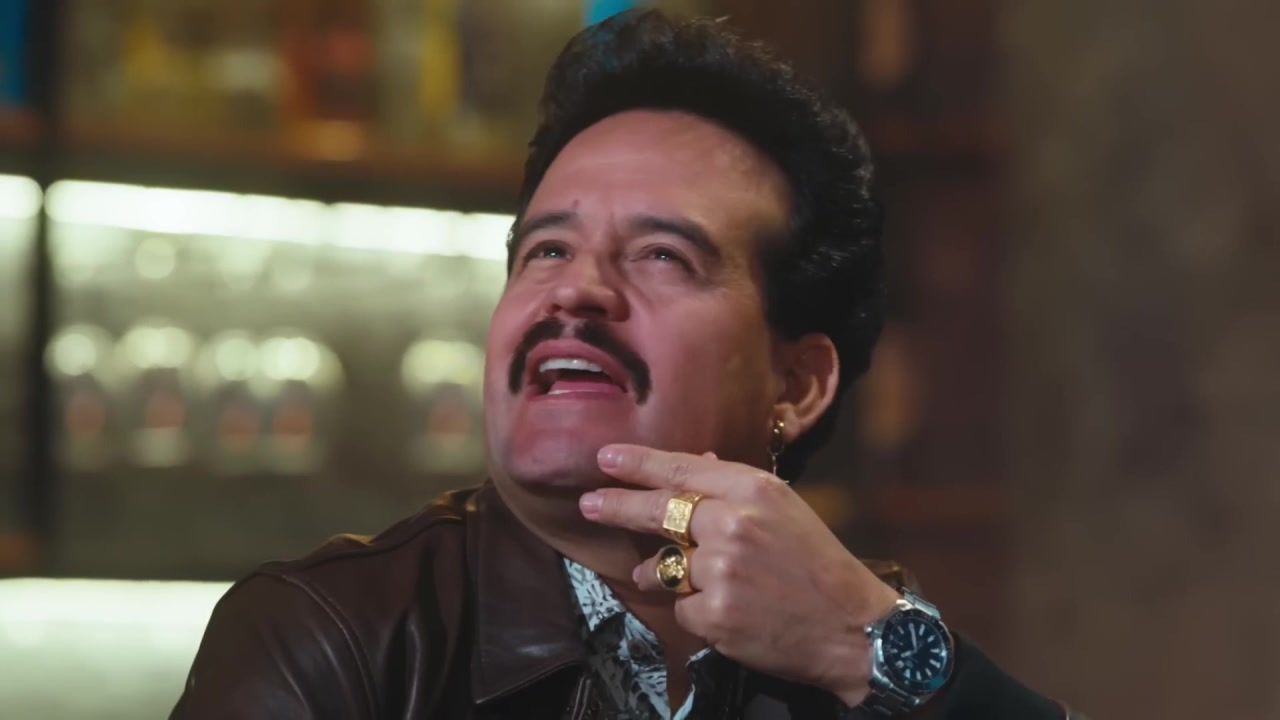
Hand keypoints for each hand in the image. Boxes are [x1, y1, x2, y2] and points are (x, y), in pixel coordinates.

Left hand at [579, 444, 901, 705]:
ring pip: (661, 567)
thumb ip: (736, 488)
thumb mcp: (785, 510)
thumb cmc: (818, 565)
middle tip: (589, 505)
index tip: (605, 459)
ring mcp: (721, 570)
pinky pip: (679, 608)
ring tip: (656, 575)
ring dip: (652, 572)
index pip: (681, 470)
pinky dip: (690, 610)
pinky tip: (717, 612)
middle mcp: (733, 524)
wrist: (852, 629)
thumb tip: (696, 464)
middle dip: (617, 507)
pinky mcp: (714, 614)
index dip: (638, 464)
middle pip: (657, 511)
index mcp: (753, 490)